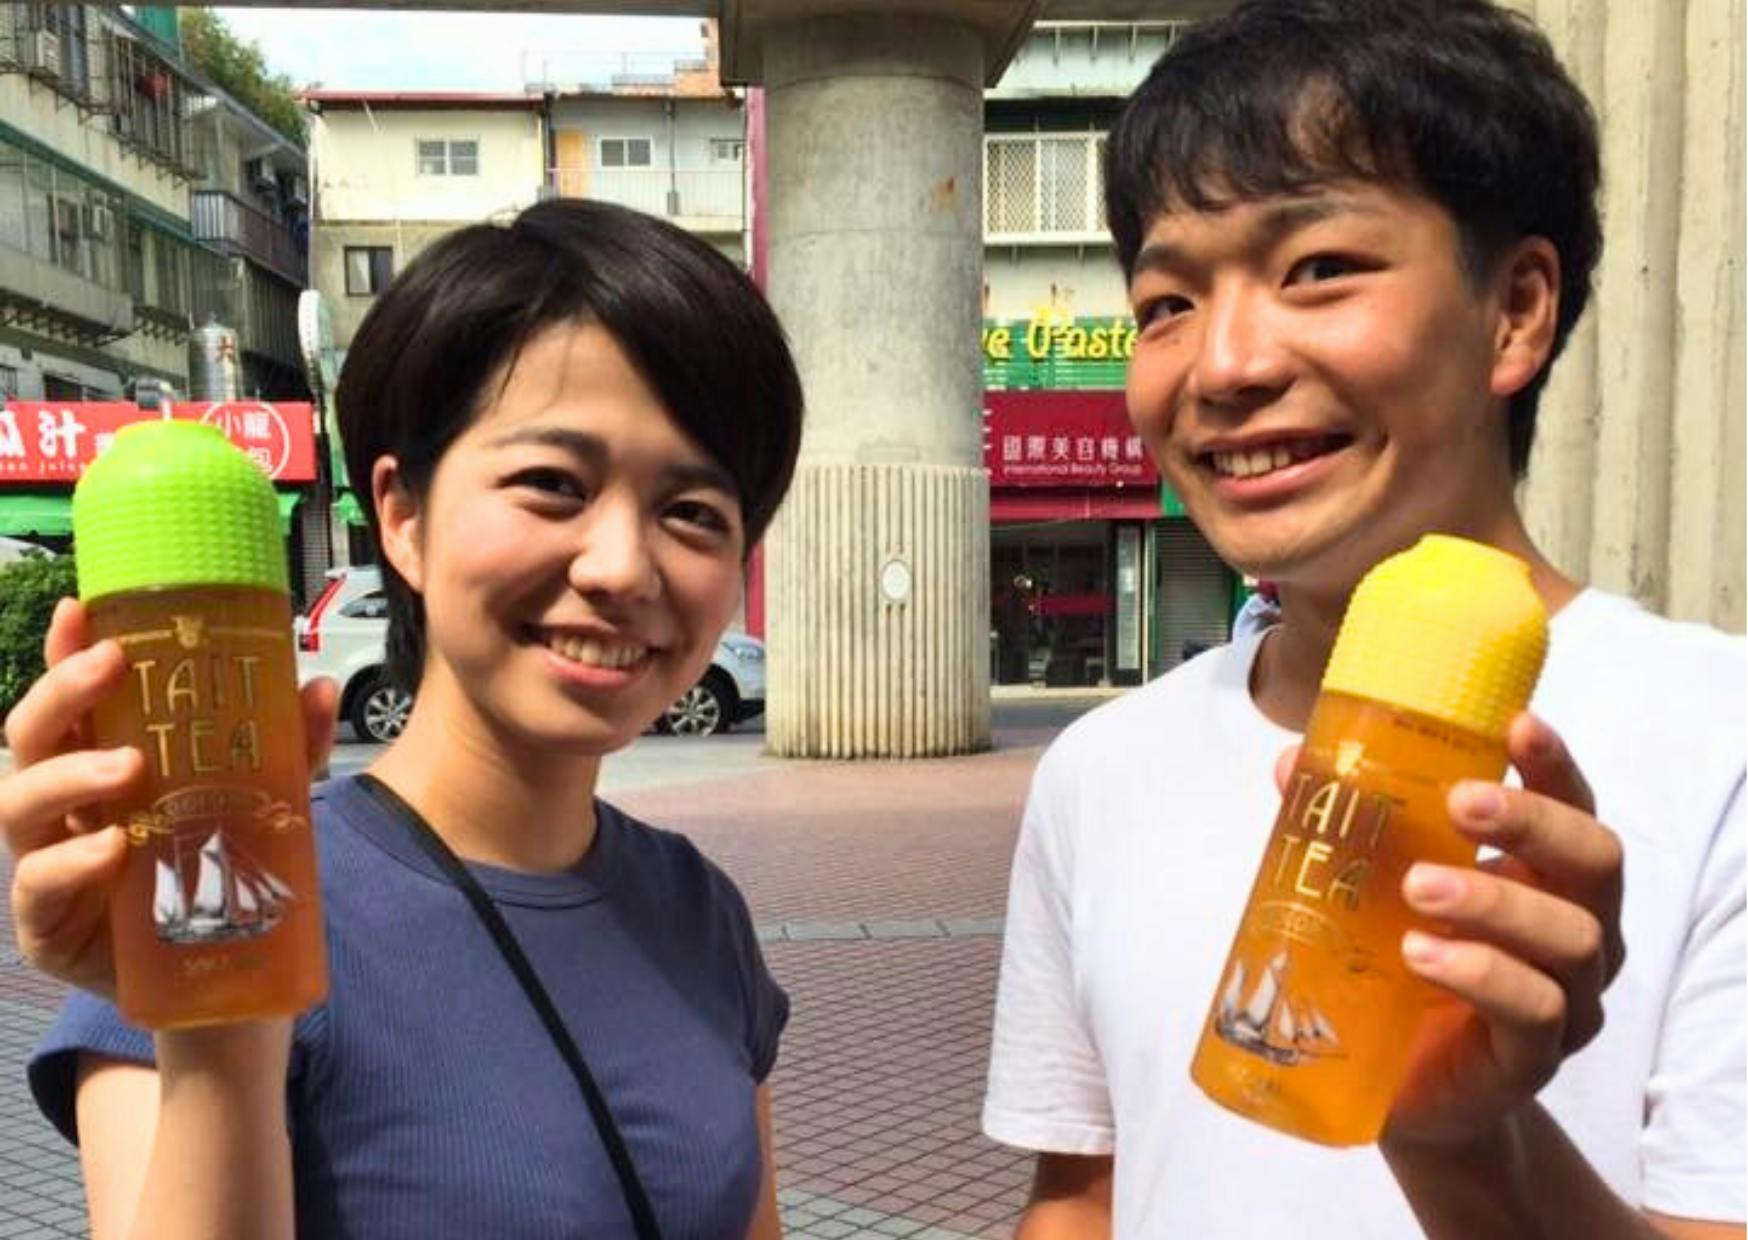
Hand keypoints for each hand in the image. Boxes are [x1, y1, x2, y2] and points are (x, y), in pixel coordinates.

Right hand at [2, 598, 338, 998]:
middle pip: (30, 738)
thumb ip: (290, 749)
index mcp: (100, 763)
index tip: (82, 609)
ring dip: (69, 774)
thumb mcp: (265, 803)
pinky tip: (110, 848)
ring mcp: (48, 862)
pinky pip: (39, 886)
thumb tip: (317, 689)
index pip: (73, 698)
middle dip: (62, 693)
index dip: (64, 650)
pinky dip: (72, 862)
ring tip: (127, 767)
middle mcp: (63, 806)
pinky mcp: (48, 926)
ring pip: (20, 804)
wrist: (216, 983)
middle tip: (111, 666)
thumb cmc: (220, 874)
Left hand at [1381, 713, 1624, 1146]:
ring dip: (1492, 901)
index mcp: (1545, 874)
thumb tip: (1295, 762)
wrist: (1399, 1088)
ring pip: (1570, 937)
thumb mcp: (1374, 888)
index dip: (1553, 763)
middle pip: (1595, 860)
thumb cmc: (1399, 966)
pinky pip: (1534, 1010)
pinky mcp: (1534, 1058)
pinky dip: (1479, 974)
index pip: (1573, 805)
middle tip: (1460, 804)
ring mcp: (1569, 997)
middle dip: (1533, 822)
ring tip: (1416, 888)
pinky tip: (1422, 955)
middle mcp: (1578, 928)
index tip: (1517, 724)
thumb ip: (1349, 826)